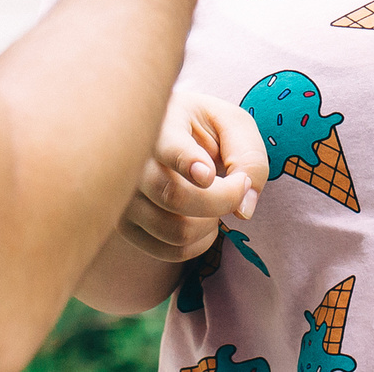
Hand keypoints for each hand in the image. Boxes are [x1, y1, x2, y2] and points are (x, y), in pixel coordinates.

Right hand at [114, 91, 266, 264]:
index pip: (168, 147)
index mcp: (162, 123)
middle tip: (239, 185)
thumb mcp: (233, 125)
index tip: (208, 175)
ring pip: (175, 230)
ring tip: (218, 202)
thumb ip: (249, 158)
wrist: (167, 135)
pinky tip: (204, 220)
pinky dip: (199, 243)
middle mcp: (133, 161)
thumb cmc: (203, 127)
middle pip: (176, 196)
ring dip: (211, 224)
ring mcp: (124, 196)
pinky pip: (170, 251)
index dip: (188, 163)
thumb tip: (244, 210)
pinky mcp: (126, 225)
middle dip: (223, 200)